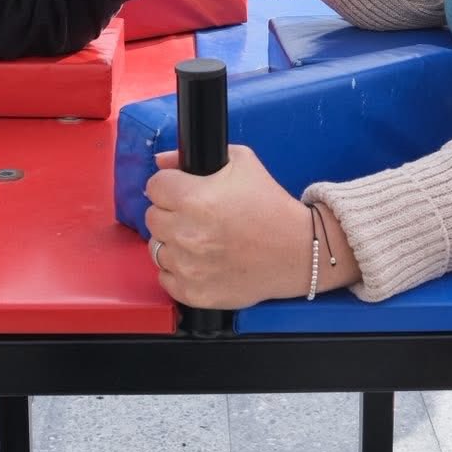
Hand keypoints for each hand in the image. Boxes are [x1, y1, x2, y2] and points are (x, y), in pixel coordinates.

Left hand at [144, 144, 312, 308]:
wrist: (298, 250)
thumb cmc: (270, 205)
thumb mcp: (241, 163)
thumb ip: (193, 158)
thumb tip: (162, 160)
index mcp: (193, 198)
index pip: (154, 186)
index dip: (170, 186)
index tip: (183, 192)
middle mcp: (186, 233)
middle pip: (152, 218)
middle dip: (171, 213)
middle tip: (196, 216)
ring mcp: (189, 266)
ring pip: (156, 249)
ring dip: (173, 243)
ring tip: (200, 241)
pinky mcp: (194, 292)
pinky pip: (165, 278)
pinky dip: (178, 271)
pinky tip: (200, 262)